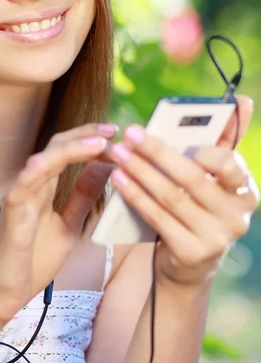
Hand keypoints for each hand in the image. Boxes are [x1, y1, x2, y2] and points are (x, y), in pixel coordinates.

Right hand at [0, 123, 115, 325]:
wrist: (2, 294)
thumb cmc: (32, 260)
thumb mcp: (69, 225)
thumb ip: (83, 197)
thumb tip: (103, 169)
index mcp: (44, 187)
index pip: (66, 151)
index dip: (89, 139)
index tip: (115, 134)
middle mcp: (31, 186)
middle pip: (56, 147)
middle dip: (85, 135)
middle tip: (112, 130)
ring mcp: (19, 198)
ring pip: (42, 161)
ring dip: (70, 150)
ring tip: (98, 143)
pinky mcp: (10, 216)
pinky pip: (20, 189)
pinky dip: (32, 174)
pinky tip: (44, 164)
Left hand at [107, 96, 259, 285]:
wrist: (190, 261)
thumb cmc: (200, 205)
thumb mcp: (214, 176)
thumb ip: (223, 140)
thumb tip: (242, 100)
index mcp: (245, 191)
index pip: (232, 165)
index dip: (211, 152)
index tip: (186, 138)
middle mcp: (236, 217)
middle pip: (193, 178)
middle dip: (158, 152)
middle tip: (131, 132)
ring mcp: (215, 238)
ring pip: (171, 197)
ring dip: (140, 171)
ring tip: (117, 152)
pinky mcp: (191, 253)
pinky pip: (157, 217)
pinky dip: (135, 195)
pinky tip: (118, 178)